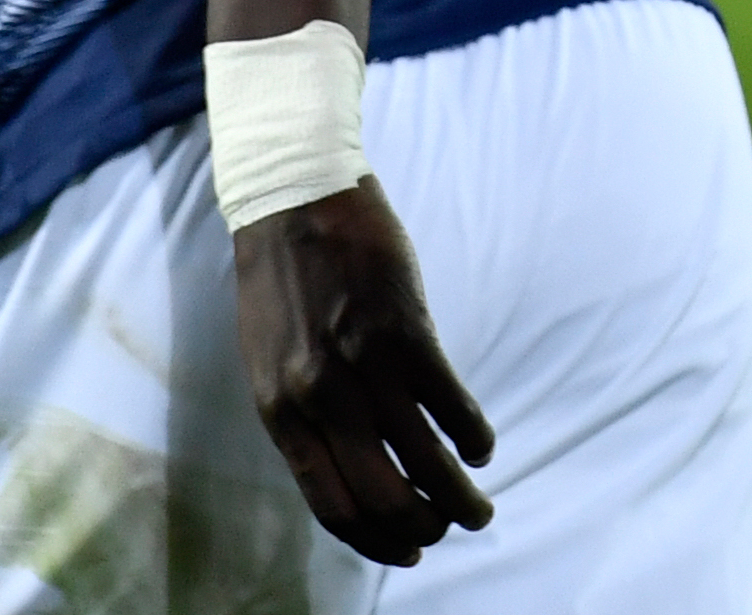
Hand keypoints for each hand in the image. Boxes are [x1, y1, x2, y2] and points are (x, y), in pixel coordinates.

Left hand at [231, 179, 495, 567]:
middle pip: (382, 496)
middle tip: (451, 528)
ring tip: (479, 510)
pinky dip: (471, 436)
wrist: (294, 199)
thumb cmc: (280, 283)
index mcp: (280, 414)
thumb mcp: (271, 362)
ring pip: (423, 460)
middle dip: (424, 527)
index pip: (332, 506)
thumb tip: (346, 469)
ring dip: (458, 495)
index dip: (376, 541)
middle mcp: (319, 401)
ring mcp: (364, 367)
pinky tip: (481, 446)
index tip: (408, 551)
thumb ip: (302, 416)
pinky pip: (449, 404)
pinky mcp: (406, 332)